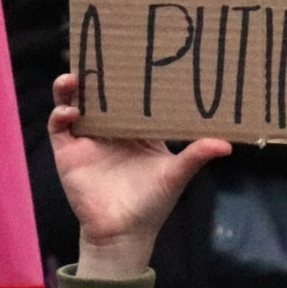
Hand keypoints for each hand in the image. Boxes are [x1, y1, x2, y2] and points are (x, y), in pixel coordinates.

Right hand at [47, 73, 230, 279]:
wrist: (122, 233)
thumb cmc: (152, 203)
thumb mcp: (176, 174)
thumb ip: (196, 155)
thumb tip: (227, 143)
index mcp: (135, 130)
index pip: (129, 96)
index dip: (126, 76)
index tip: (130, 56)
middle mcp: (110, 130)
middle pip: (98, 94)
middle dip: (94, 74)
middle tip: (96, 54)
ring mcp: (87, 140)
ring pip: (73, 104)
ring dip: (70, 89)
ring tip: (74, 78)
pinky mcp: (68, 153)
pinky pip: (59, 128)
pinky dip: (61, 115)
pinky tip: (72, 112)